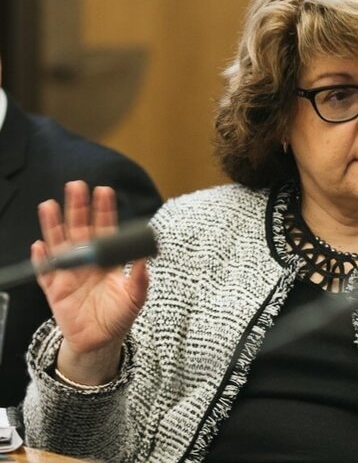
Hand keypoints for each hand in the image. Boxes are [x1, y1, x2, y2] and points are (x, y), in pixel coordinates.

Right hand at [31, 181, 148, 382]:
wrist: (100, 341)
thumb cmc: (119, 316)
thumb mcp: (135, 298)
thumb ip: (141, 280)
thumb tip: (148, 261)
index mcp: (107, 259)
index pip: (105, 229)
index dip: (104, 211)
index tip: (104, 191)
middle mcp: (86, 261)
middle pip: (80, 229)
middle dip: (78, 208)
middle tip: (76, 186)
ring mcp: (69, 273)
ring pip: (59, 244)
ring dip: (54, 226)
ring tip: (50, 206)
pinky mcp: (54, 289)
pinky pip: (46, 272)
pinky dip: (42, 259)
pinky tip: (40, 246)